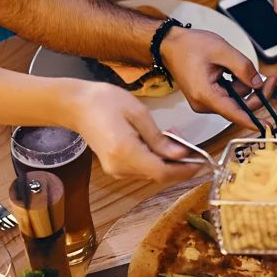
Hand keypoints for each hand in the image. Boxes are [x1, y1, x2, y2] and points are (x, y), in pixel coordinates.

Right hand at [67, 81, 200, 181]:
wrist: (75, 106)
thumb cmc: (105, 102)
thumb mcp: (138, 113)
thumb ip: (159, 137)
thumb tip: (181, 154)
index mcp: (126, 152)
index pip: (162, 172)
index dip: (185, 170)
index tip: (201, 162)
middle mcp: (120, 167)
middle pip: (158, 175)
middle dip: (178, 164)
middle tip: (190, 145)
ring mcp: (116, 170)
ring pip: (151, 173)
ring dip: (167, 161)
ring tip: (175, 139)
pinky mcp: (115, 168)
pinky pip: (142, 169)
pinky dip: (155, 160)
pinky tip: (159, 144)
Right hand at [160, 28, 276, 129]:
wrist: (171, 45)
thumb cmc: (189, 46)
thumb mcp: (222, 50)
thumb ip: (243, 68)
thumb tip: (257, 83)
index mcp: (205, 94)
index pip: (233, 113)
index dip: (252, 120)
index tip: (266, 126)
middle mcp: (203, 103)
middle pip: (238, 107)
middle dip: (255, 93)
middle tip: (270, 78)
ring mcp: (204, 102)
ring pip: (235, 101)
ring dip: (243, 85)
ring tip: (236, 64)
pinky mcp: (206, 98)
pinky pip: (228, 96)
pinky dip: (235, 85)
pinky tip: (230, 70)